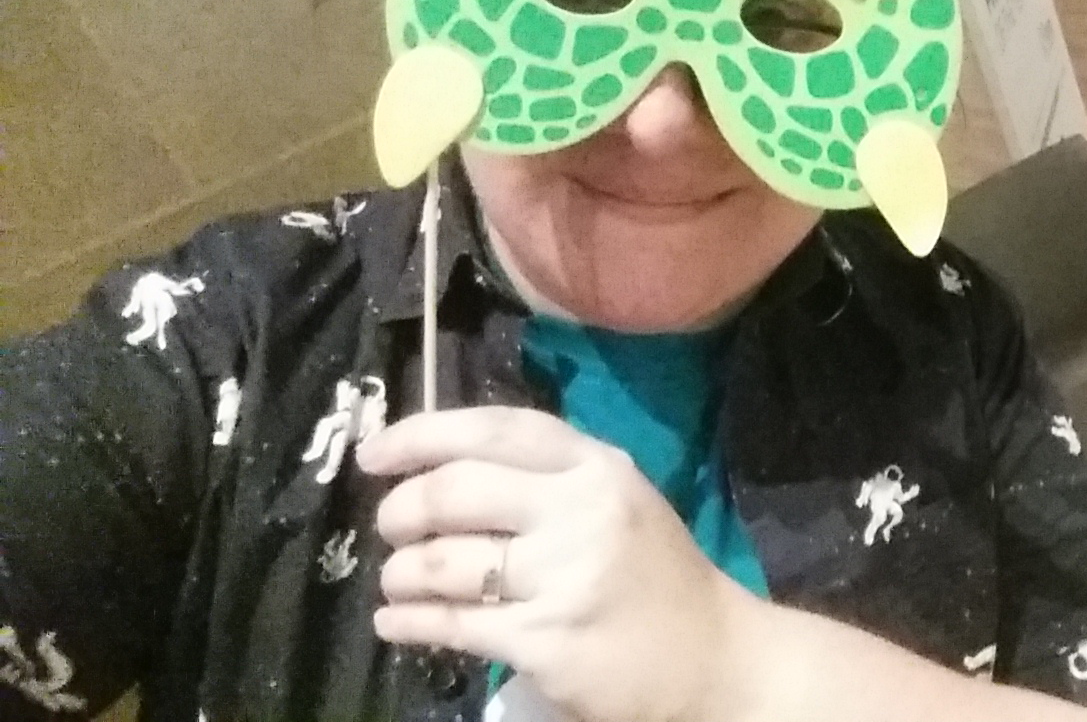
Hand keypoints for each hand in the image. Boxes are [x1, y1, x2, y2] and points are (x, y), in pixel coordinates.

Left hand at [358, 406, 758, 721]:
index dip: (422, 435)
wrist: (711, 658)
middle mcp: (581, 512)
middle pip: (455, 491)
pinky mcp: (546, 641)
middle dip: (402, 510)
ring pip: (442, 563)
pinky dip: (409, 623)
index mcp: (597, 467)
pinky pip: (452, 625)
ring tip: (398, 581)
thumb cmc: (652, 574)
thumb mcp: (615, 500)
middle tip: (391, 527)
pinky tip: (398, 623)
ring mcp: (564, 578)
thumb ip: (543, 476)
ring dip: (400, 574)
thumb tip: (434, 465)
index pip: (495, 430)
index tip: (374, 454)